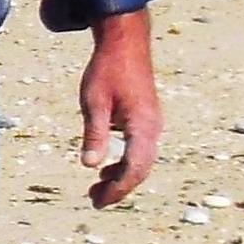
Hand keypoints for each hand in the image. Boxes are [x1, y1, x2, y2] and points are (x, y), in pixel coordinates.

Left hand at [82, 6, 161, 207]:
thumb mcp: (94, 101)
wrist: (126, 42)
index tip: (98, 200)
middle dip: (119, 188)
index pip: (135, 167)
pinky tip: (105, 169)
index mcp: (143, 125)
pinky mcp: (146, 120)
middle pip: (141, 169)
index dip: (118, 188)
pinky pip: (139, 150)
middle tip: (95, 201)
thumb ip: (95, 134)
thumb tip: (90, 166)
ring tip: (96, 190)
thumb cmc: (108, 69)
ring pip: (141, 161)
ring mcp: (152, 124)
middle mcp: (153, 128)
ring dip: (121, 177)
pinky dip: (124, 163)